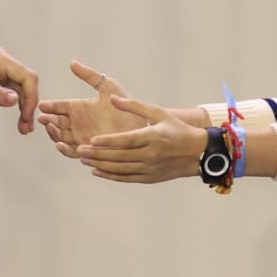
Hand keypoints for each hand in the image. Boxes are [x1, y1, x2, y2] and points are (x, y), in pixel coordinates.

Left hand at [0, 46, 39, 132]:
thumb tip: (15, 100)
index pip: (28, 78)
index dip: (32, 98)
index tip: (26, 118)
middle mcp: (1, 61)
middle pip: (25, 84)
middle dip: (27, 106)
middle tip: (25, 129)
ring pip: (18, 88)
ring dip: (21, 107)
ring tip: (22, 128)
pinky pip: (7, 88)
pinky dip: (9, 102)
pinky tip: (13, 117)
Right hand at [37, 61, 146, 159]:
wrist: (140, 128)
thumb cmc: (126, 107)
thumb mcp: (108, 87)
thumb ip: (89, 75)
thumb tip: (72, 62)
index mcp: (79, 108)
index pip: (59, 107)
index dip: (49, 107)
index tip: (42, 105)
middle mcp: (78, 123)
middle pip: (56, 123)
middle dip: (48, 121)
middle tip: (42, 118)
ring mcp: (81, 137)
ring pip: (60, 137)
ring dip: (53, 133)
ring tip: (51, 128)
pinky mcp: (88, 151)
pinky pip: (72, 152)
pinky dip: (64, 149)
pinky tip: (60, 144)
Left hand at [75, 95, 203, 183]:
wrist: (197, 153)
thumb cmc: (176, 129)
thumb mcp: (158, 113)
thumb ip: (134, 106)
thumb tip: (112, 98)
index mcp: (153, 137)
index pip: (127, 140)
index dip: (109, 141)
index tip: (92, 140)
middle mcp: (151, 155)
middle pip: (120, 156)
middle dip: (98, 154)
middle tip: (80, 150)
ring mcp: (150, 168)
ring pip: (120, 169)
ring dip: (101, 165)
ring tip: (84, 160)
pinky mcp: (150, 178)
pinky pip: (126, 178)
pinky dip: (110, 176)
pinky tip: (97, 171)